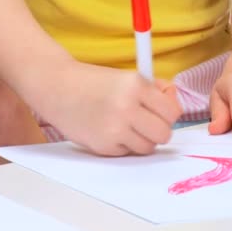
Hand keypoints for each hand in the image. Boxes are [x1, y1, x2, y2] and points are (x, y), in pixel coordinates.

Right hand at [36, 61, 181, 155]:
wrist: (56, 87)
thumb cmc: (95, 83)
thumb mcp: (128, 77)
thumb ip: (155, 89)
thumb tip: (175, 100)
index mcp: (136, 85)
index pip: (172, 112)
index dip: (169, 114)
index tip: (161, 113)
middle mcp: (127, 106)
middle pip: (164, 134)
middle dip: (159, 131)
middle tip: (147, 124)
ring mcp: (114, 128)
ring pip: (148, 147)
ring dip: (142, 141)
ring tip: (128, 127)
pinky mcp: (103, 145)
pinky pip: (128, 153)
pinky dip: (124, 146)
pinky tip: (111, 131)